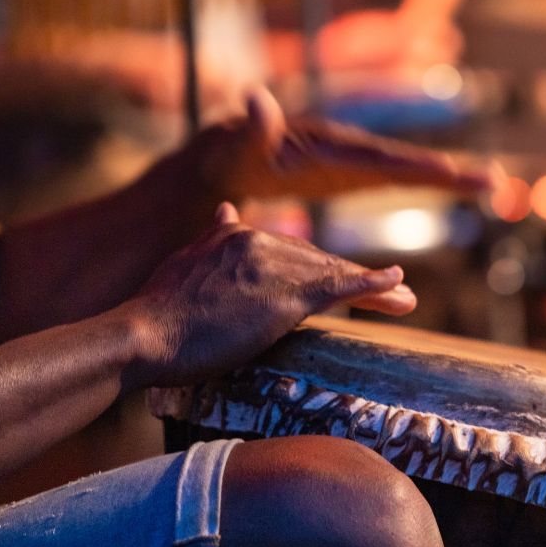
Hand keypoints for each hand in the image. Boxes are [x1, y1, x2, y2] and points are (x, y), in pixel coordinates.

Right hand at [128, 202, 414, 386]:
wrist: (142, 336)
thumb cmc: (158, 315)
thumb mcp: (184, 265)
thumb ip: (212, 240)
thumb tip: (228, 210)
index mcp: (233, 234)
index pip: (290, 252)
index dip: (320, 266)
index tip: (341, 275)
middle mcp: (257, 241)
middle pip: (317, 260)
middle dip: (354, 275)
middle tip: (393, 290)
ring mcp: (273, 266)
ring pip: (333, 273)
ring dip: (374, 286)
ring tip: (404, 298)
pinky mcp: (286, 295)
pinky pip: (340, 286)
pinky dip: (373, 284)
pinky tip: (398, 283)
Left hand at [196, 87, 489, 200]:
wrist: (223, 156)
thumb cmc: (230, 155)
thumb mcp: (237, 146)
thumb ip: (252, 128)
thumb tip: (255, 98)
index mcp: (329, 146)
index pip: (380, 160)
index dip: (416, 169)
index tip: (452, 175)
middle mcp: (347, 147)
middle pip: (405, 162)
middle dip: (449, 172)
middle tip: (494, 181)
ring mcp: (349, 159)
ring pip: (405, 169)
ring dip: (445, 176)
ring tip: (487, 183)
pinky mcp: (346, 172)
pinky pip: (390, 177)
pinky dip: (422, 180)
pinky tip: (449, 183)